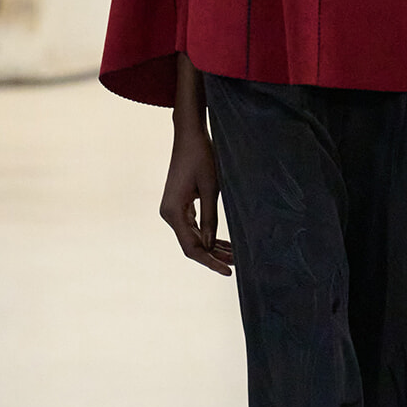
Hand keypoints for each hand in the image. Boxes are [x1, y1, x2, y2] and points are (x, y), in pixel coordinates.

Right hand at [159, 124, 233, 274]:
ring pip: (194, 237)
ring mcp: (173, 210)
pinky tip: (224, 243)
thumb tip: (210, 247)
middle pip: (192, 245)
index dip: (210, 262)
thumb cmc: (201, 157)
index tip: (228, 270)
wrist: (189, 135)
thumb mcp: (211, 188)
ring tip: (235, 255)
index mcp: (173, 212)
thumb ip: (210, 218)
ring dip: (213, 247)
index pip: (192, 247)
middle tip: (237, 264)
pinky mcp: (180, 205)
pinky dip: (208, 235)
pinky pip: (193, 227)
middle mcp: (169, 214)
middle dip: (214, 256)